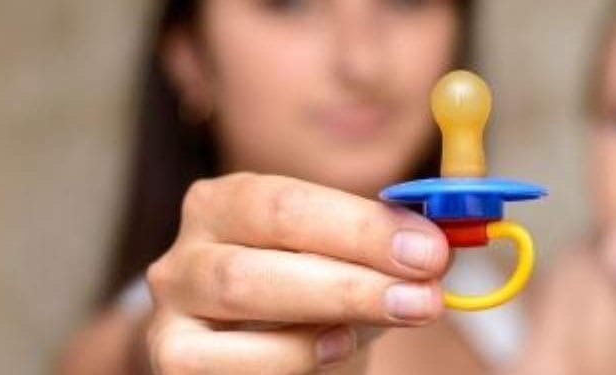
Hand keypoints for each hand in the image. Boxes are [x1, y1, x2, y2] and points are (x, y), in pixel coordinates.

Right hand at [145, 173, 449, 373]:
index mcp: (229, 202)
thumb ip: (389, 247)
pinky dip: (291, 358)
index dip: (363, 228)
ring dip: (330, 315)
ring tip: (392, 318)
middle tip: (425, 296)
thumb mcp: (349, 264)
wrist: (264, 358)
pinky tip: (337, 349)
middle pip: (258, 259)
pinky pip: (227, 364)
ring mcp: (172, 310)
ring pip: (239, 302)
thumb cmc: (312, 301)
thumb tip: (444, 239)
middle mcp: (187, 250)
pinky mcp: (173, 361)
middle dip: (353, 279)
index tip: (431, 249)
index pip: (288, 204)